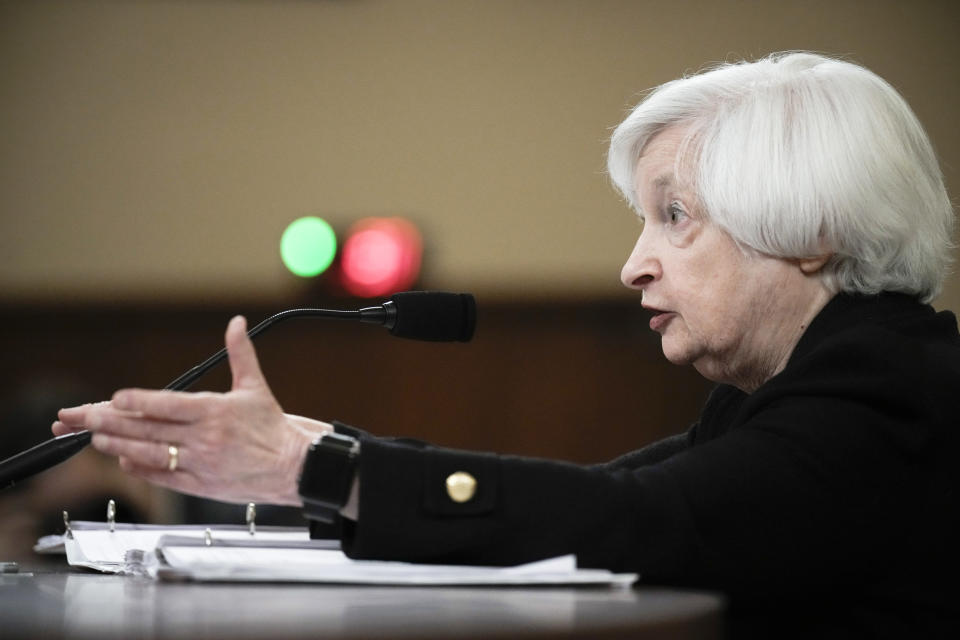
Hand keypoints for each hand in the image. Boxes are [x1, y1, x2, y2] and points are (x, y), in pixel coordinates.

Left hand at [53, 316, 329, 504]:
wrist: (292, 467)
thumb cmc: (272, 427)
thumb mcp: (255, 387)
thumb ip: (241, 353)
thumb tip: (236, 323)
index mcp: (215, 412)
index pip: (168, 405)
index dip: (138, 401)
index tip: (114, 398)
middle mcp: (205, 438)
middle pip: (148, 429)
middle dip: (111, 422)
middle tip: (82, 417)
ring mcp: (200, 463)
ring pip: (149, 453)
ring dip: (118, 445)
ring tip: (95, 436)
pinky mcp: (201, 485)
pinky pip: (164, 477)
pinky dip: (141, 468)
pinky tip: (124, 460)